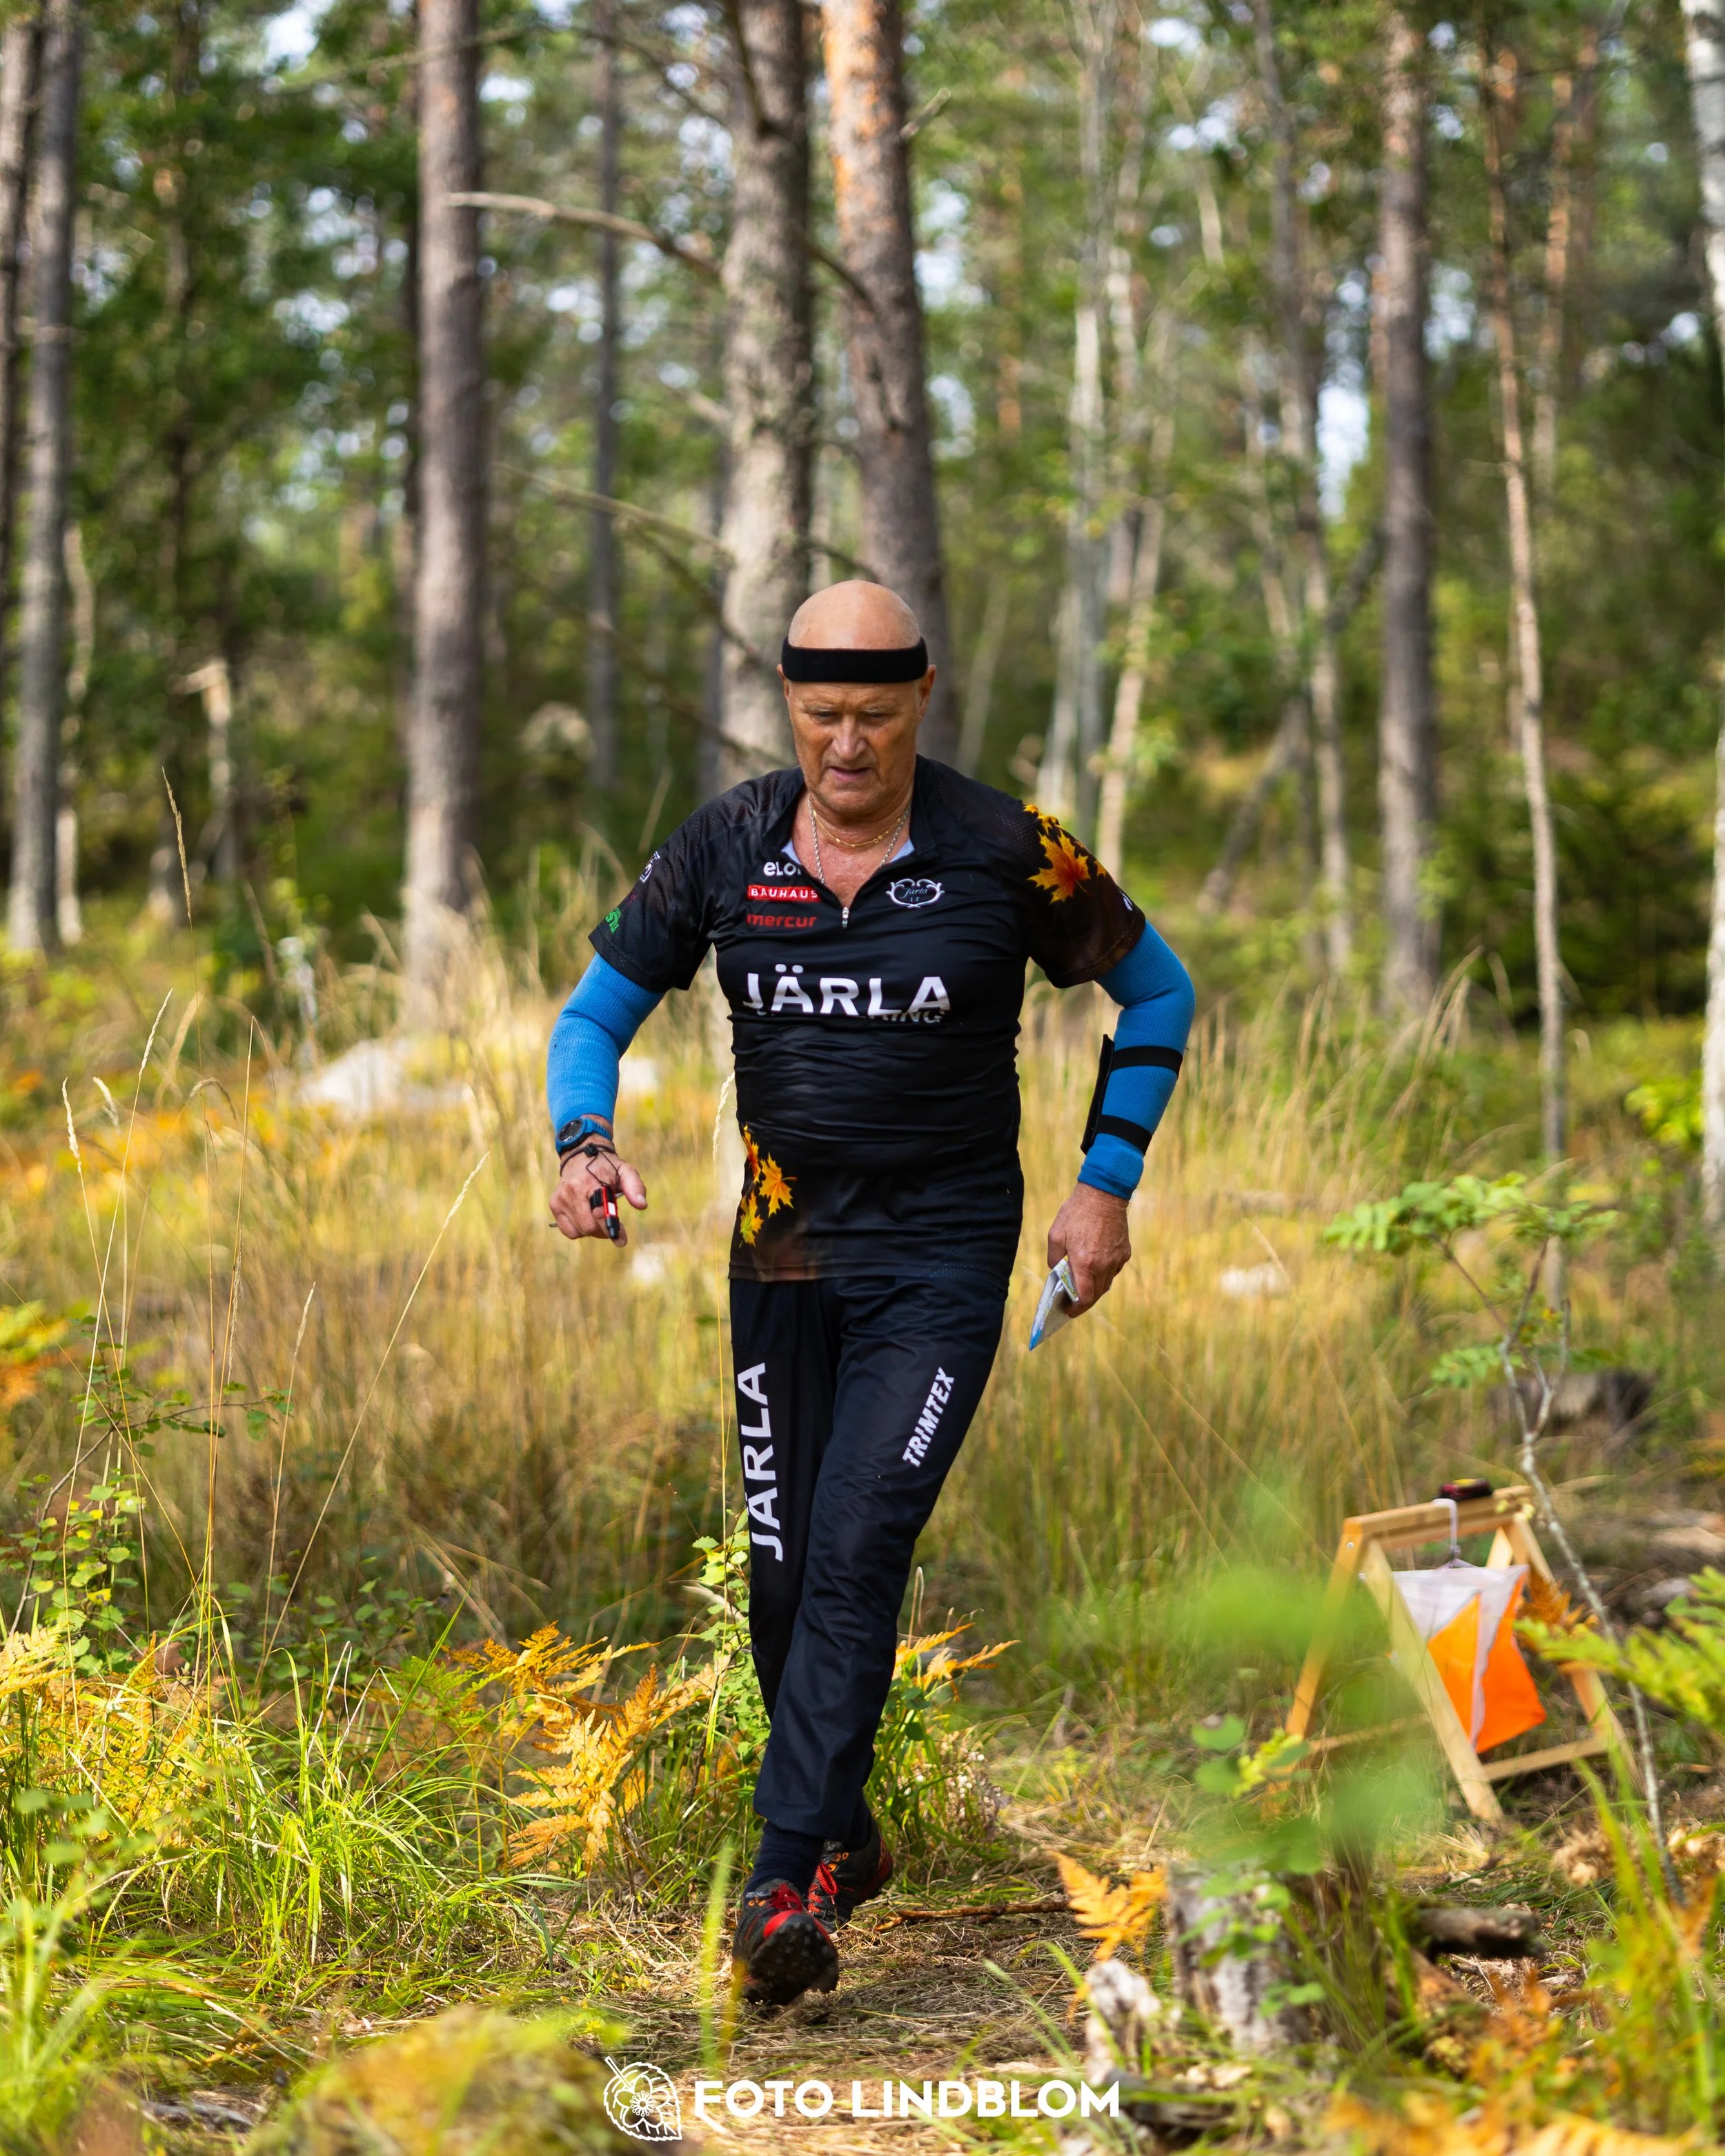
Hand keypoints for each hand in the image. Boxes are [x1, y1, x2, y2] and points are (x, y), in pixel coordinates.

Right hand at [549, 1145, 647, 1245]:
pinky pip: (569, 1231)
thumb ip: (635, 1187)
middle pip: (589, 1226)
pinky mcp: (554, 1205)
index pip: (599, 1213)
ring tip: (601, 1218)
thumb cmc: (607, 1167)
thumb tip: (641, 1205)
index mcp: (590, 1182)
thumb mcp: (625, 1171)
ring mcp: (561, 1199)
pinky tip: (588, 1218)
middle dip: (605, 1231)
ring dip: (594, 1230)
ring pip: (580, 1231)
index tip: (622, 1239)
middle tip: (614, 1227)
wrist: (581, 1155)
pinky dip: (580, 1230)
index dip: (611, 1228)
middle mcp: (571, 1190)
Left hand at [1047, 1181, 1130, 1313]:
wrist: (1104, 1194)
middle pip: (1096, 1295)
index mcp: (1085, 1263)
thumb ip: (1054, 1258)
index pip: (1084, 1298)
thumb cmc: (1076, 1213)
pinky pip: (1114, 1270)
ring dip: (1094, 1288)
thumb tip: (1057, 1272)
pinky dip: (1104, 1274)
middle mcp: (1103, 1265)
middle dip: (1084, 1301)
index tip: (1068, 1311)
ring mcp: (1116, 1260)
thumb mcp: (1056, 1235)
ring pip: (1106, 1284)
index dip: (1075, 1308)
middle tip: (1072, 1301)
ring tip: (1082, 1285)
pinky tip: (1094, 1267)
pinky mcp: (1124, 1252)